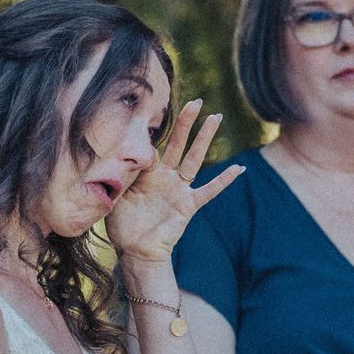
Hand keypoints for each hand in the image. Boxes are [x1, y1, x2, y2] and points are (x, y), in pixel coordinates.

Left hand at [106, 99, 244, 264]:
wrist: (135, 251)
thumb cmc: (122, 225)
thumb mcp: (115, 196)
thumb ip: (120, 177)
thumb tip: (121, 157)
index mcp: (146, 173)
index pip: (152, 146)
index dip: (152, 129)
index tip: (153, 107)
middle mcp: (165, 177)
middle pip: (179, 144)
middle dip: (187, 122)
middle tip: (196, 101)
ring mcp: (179, 189)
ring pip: (195, 159)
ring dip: (205, 138)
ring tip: (216, 117)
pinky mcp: (188, 205)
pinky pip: (209, 191)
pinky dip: (223, 181)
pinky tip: (238, 169)